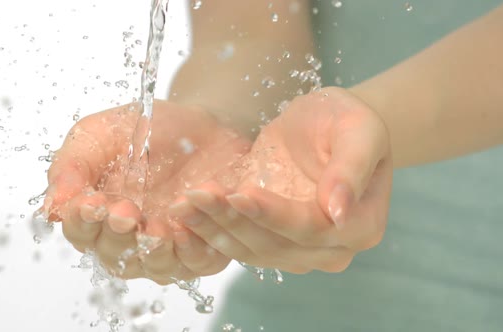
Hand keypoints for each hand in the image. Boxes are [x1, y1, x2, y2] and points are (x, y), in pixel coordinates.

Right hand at [44, 100, 249, 283]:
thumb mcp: (100, 136)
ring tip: (156, 228)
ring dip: (154, 251)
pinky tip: (188, 228)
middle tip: (125, 213)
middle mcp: (130, 239)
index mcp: (98, 216)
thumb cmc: (146, 131)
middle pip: (115, 256)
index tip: (91, 203)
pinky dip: (194, 250)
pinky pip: (198, 261)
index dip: (83, 221)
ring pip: (156, 267)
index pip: (81, 232)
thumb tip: (51, 207)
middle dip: (118, 237)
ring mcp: (167, 248)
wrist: (203, 124)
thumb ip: (72, 166)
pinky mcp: (205, 246)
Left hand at [172, 87, 392, 273]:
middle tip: (195, 196)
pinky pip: (238, 243)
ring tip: (182, 204)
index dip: (273, 214)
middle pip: (275, 245)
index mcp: (360, 226)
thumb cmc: (348, 122)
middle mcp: (330, 249)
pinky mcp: (269, 240)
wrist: (327, 126)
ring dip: (213, 228)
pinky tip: (185, 212)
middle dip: (232, 220)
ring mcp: (298, 250)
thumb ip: (351, 168)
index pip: (311, 228)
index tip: (240, 193)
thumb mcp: (359, 131)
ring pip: (251, 249)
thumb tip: (338, 212)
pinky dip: (210, 230)